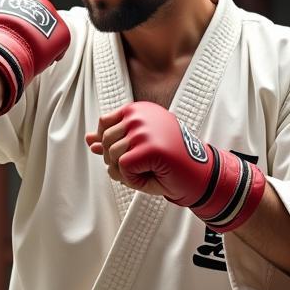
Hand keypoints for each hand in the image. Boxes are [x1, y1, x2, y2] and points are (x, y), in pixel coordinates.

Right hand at [0, 0, 70, 113]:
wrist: (2, 51)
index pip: (8, 1)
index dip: (4, 18)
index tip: (0, 30)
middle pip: (28, 14)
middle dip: (23, 27)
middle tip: (12, 43)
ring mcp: (50, 14)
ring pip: (44, 27)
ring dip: (36, 38)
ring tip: (24, 52)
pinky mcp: (62, 32)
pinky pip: (58, 42)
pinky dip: (50, 51)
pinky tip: (37, 59)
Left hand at [86, 102, 265, 230]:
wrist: (200, 175)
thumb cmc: (170, 161)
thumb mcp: (137, 148)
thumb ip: (113, 141)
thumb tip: (89, 140)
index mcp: (139, 109)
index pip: (104, 123)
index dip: (107, 143)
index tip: (127, 153)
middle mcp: (141, 115)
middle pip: (106, 142)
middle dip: (117, 161)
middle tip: (142, 166)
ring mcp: (144, 131)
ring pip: (112, 156)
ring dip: (126, 172)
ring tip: (149, 169)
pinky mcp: (148, 148)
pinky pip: (122, 169)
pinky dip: (133, 180)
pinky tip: (152, 176)